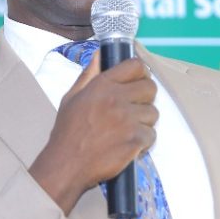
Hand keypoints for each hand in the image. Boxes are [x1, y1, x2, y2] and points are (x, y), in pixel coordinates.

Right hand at [30, 52, 158, 213]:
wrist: (66, 165)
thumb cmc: (68, 133)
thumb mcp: (72, 98)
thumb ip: (88, 75)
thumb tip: (99, 54)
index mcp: (102, 85)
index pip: (135, 66)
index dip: (141, 72)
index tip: (139, 81)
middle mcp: (116, 98)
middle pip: (150, 88)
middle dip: (145, 98)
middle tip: (134, 110)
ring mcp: (127, 120)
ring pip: (153, 114)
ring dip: (144, 123)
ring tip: (127, 131)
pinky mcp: (134, 140)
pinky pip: (151, 135)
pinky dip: (142, 143)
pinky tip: (127, 145)